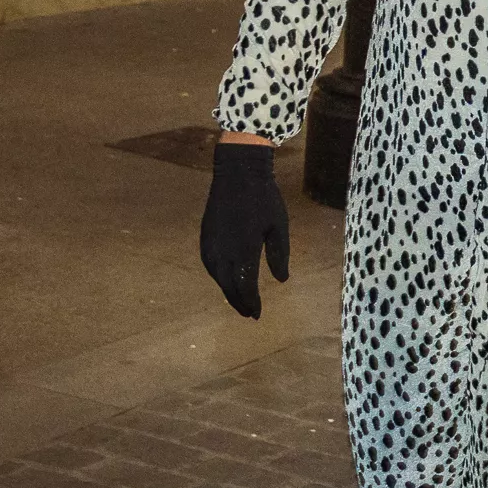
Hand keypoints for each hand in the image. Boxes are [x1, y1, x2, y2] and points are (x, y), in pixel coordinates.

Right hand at [198, 139, 290, 318]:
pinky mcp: (205, 236)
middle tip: (249, 314)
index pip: (245, 286)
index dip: (251, 302)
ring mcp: (210, 243)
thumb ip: (280, 255)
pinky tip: (226, 280)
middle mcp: (223, 251)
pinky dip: (219, 277)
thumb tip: (282, 280)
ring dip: (227, 291)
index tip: (258, 314)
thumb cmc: (264, 199)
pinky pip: (210, 265)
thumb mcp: (279, 227)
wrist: (237, 173)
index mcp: (244, 250)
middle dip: (239, 302)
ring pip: (217, 277)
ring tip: (239, 301)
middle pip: (228, 286)